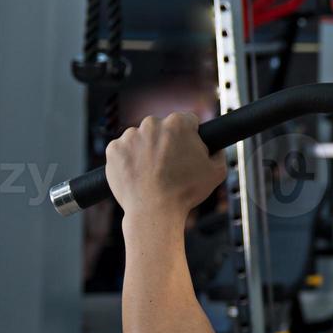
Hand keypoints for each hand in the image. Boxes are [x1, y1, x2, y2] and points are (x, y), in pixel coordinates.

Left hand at [106, 113, 225, 218]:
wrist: (154, 211)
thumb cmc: (185, 192)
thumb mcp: (216, 172)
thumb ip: (219, 153)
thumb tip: (216, 147)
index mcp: (178, 124)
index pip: (187, 121)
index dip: (190, 136)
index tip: (186, 149)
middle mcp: (151, 124)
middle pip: (162, 128)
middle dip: (166, 142)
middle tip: (170, 165)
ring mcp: (129, 136)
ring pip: (141, 138)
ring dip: (147, 150)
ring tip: (153, 172)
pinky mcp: (113, 149)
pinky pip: (123, 150)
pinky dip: (129, 159)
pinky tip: (139, 174)